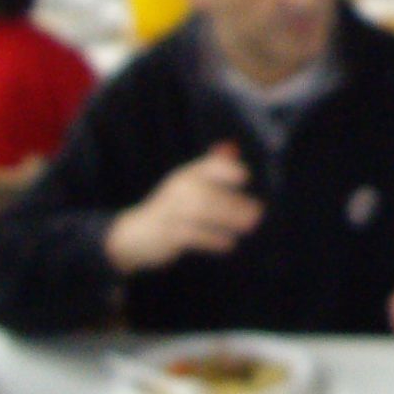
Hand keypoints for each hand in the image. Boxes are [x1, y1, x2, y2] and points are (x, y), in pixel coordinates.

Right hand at [102, 143, 261, 273]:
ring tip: (250, 226)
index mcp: (186, 176)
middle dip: (233, 202)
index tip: (244, 177)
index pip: (207, 167)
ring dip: (228, 219)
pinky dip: (212, 239)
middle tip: (258, 211)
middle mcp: (178, 191)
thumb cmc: (171, 208)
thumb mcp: (188, 186)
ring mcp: (171, 213)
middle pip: (207, 193)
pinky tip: (229, 243)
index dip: (225, 170)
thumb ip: (212, 169)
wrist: (135, 234)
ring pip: (201, 213)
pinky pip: (193, 236)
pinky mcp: (167, 235)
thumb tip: (235, 149)